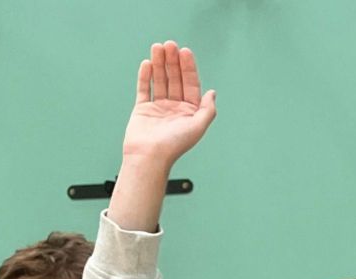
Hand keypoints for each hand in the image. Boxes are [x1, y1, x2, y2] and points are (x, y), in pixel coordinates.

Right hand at [122, 41, 215, 164]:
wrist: (149, 156)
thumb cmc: (174, 145)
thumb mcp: (198, 126)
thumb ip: (207, 109)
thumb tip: (212, 92)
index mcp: (190, 112)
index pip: (191, 84)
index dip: (189, 68)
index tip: (185, 52)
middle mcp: (175, 108)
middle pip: (175, 79)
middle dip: (173, 61)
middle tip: (170, 44)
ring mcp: (158, 108)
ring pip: (160, 81)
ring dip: (160, 64)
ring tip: (158, 47)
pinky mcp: (143, 109)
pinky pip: (145, 89)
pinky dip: (146, 76)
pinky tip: (148, 63)